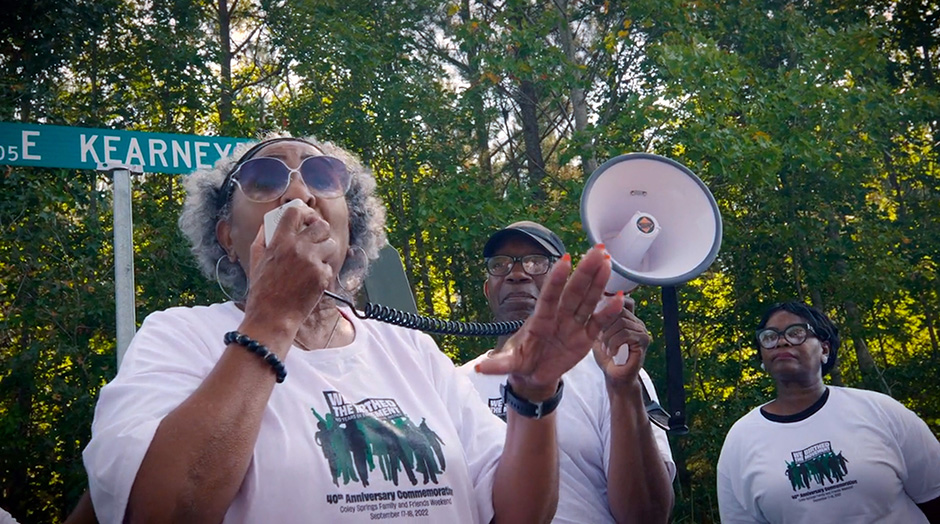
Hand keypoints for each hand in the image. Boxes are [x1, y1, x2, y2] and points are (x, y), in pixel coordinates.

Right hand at [244, 205, 337, 326]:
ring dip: (324, 249)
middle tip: (316, 236)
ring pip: (330, 243)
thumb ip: (263, 238)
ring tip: (315, 258)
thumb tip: (267, 224)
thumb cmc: (262, 291)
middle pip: (321, 224)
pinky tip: (311, 279)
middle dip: (320, 229)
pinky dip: (322, 271)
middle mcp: (298, 248)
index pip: (295, 212)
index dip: (303, 210)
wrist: (272, 317)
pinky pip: (329, 265)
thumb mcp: (256, 260)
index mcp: (279, 241)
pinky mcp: (322, 276)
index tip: (305, 216)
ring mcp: (312, 262)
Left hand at [476, 246, 624, 399]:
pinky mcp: (585, 337)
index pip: (549, 296)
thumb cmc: (521, 361)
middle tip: (597, 249)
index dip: (556, 280)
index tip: (564, 260)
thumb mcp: (509, 363)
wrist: (534, 374)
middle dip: (585, 271)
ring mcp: (572, 324)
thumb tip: (479, 368)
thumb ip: (498, 365)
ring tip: (608, 262)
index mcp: (540, 319)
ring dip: (598, 282)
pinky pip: (597, 322)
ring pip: (587, 300)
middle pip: (573, 291)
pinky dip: (608, 312)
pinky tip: (619, 297)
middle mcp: (558, 316)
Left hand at [592, 295, 649, 387]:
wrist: (615, 378)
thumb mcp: (598, 334)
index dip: (609, 304)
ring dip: (608, 337)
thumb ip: (599, 317)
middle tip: (601, 339)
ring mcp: (642, 330)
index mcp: (627, 318)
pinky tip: (611, 353)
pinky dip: (614, 344)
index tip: (598, 316)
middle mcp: (637, 321)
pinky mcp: (643, 341)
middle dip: (604, 324)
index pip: (622, 300)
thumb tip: (596, 298)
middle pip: (619, 308)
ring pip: (621, 321)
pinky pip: (625, 333)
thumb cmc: (606, 357)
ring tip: (606, 349)